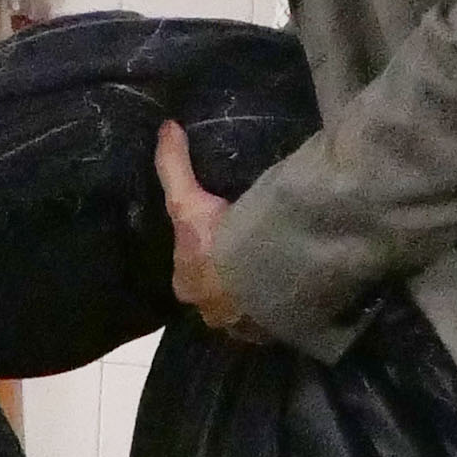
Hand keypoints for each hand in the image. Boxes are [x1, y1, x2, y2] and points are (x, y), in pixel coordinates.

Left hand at [154, 121, 258, 341]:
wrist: (261, 276)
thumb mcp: (187, 200)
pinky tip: (291, 284)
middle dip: (226, 276)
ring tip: (272, 266)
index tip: (217, 238)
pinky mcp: (272, 329)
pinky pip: (273, 315)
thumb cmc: (216, 241)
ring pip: (244, 306)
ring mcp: (241, 324)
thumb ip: (173, 165)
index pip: (189, 268)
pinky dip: (279, 302)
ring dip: (254, 291)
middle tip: (247, 251)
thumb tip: (165, 126)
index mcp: (186, 283)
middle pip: (215, 291)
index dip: (200, 253)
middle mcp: (209, 310)